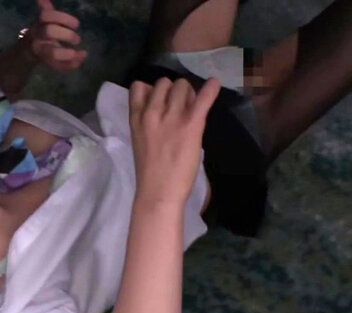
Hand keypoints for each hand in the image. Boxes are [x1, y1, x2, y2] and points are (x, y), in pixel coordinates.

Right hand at [27, 0, 87, 71]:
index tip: (77, 25)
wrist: (29, 51)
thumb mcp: (43, 20)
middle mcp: (38, 36)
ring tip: (78, 53)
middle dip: (66, 35)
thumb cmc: (42, 32)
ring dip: (66, 54)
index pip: (46, 16)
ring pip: (51, 53)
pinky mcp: (47, 62)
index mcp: (39, 24)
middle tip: (78, 39)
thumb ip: (45, 8)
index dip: (62, 18)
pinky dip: (71, 64)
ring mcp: (42, 50)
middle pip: (49, 32)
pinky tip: (81, 57)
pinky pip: (58, 66)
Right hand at [129, 77, 220, 205]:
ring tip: (193, 107)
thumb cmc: (150, 171)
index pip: (139, 86)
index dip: (152, 90)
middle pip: (164, 82)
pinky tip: (214, 85)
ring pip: (182, 85)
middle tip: (181, 107)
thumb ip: (148, 121)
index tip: (160, 100)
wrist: (158, 191)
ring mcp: (172, 116)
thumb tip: (164, 107)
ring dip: (188, 93)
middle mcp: (151, 111)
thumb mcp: (140, 139)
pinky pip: (203, 98)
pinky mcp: (191, 124)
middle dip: (173, 91)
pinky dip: (211, 89)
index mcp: (136, 117)